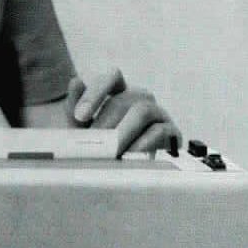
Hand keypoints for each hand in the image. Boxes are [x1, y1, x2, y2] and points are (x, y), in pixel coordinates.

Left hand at [65, 67, 179, 155]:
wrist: (131, 169)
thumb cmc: (103, 143)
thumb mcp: (84, 129)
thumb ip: (76, 107)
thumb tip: (76, 81)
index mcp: (119, 91)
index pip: (111, 78)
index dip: (94, 93)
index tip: (79, 116)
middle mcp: (139, 97)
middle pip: (122, 100)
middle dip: (104, 123)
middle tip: (92, 143)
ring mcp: (157, 112)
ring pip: (142, 110)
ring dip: (123, 132)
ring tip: (110, 150)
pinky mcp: (171, 131)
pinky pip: (159, 130)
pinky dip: (142, 143)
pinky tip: (129, 155)